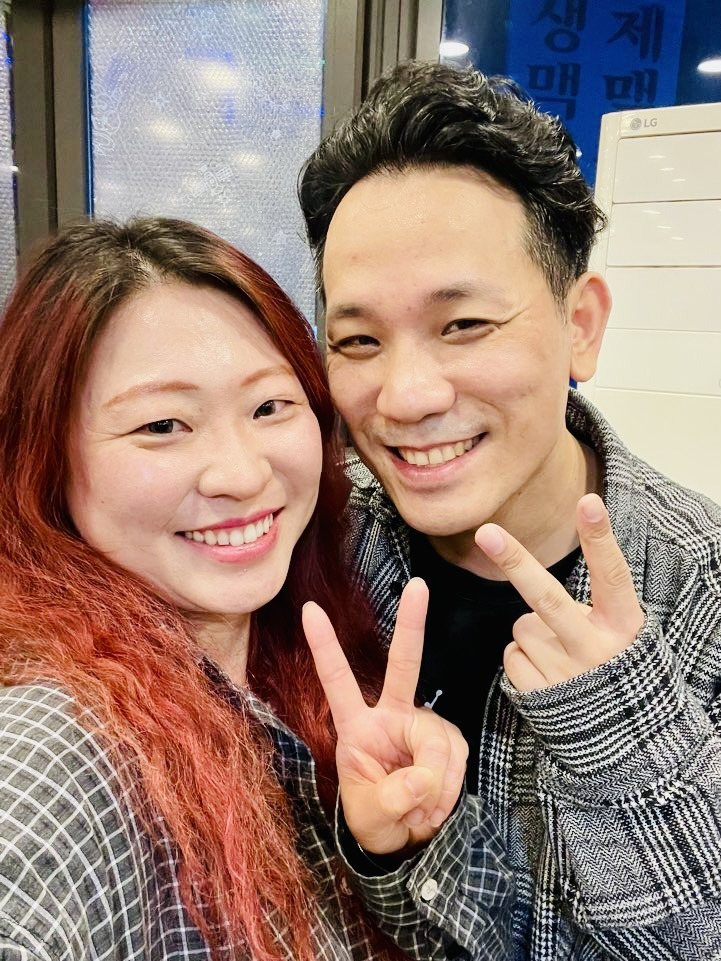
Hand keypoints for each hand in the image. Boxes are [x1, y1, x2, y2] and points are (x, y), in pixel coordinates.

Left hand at [302, 577, 467, 854]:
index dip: (324, 646)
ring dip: (435, 784)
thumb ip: (394, 798)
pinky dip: (448, 787)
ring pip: (439, 742)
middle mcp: (391, 715)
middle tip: (418, 586)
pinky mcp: (448, 740)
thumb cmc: (375, 820)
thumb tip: (424, 777)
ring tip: (419, 811)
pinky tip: (434, 804)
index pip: (337, 680)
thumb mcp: (372, 817)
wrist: (405, 839)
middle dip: (412, 624)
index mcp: (357, 726)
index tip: (308, 609)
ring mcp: (422, 724)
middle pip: (403, 665)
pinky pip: (456, 758)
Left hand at [475, 493, 644, 691]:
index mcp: (623, 627)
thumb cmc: (617, 667)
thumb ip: (591, 607)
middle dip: (515, 562)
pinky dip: (522, 659)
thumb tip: (538, 584)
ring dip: (534, 635)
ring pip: (522, 626)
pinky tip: (547, 674)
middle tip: (487, 532)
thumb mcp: (620, 632)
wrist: (626, 740)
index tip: (588, 502)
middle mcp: (596, 650)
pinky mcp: (541, 697)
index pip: (612, 575)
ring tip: (562, 656)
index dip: (600, 538)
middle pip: (547, 599)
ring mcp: (566, 676)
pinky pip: (511, 655)